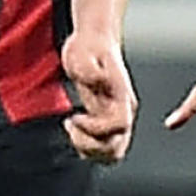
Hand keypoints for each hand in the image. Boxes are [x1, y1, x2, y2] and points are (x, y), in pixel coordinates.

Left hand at [62, 26, 136, 163]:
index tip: (74, 116)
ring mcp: (118, 117)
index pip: (120, 125)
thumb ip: (88, 68)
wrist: (95, 42)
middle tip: (70, 124)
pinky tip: (74, 128)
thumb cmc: (88, 46)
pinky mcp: (109, 121)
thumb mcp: (81, 53)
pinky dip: (88, 148)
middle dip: (90, 145)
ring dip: (90, 150)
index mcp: (122, 96)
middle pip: (117, 148)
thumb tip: (96, 80)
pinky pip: (105, 148)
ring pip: (113, 153)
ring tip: (72, 128)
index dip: (95, 128)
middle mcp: (124, 110)